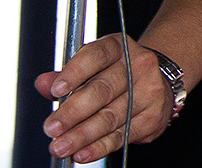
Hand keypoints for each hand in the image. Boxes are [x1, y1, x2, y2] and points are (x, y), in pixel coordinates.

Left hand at [36, 34, 176, 162]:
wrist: (157, 81)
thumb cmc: (117, 73)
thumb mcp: (92, 66)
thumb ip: (65, 76)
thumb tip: (44, 84)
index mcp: (118, 48)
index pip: (96, 56)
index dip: (75, 73)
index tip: (56, 90)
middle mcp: (138, 65)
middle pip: (103, 90)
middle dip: (74, 112)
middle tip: (52, 128)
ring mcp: (149, 91)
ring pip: (111, 116)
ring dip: (82, 135)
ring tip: (61, 146)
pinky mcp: (153, 116)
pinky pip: (123, 135)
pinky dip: (100, 146)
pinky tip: (83, 152)